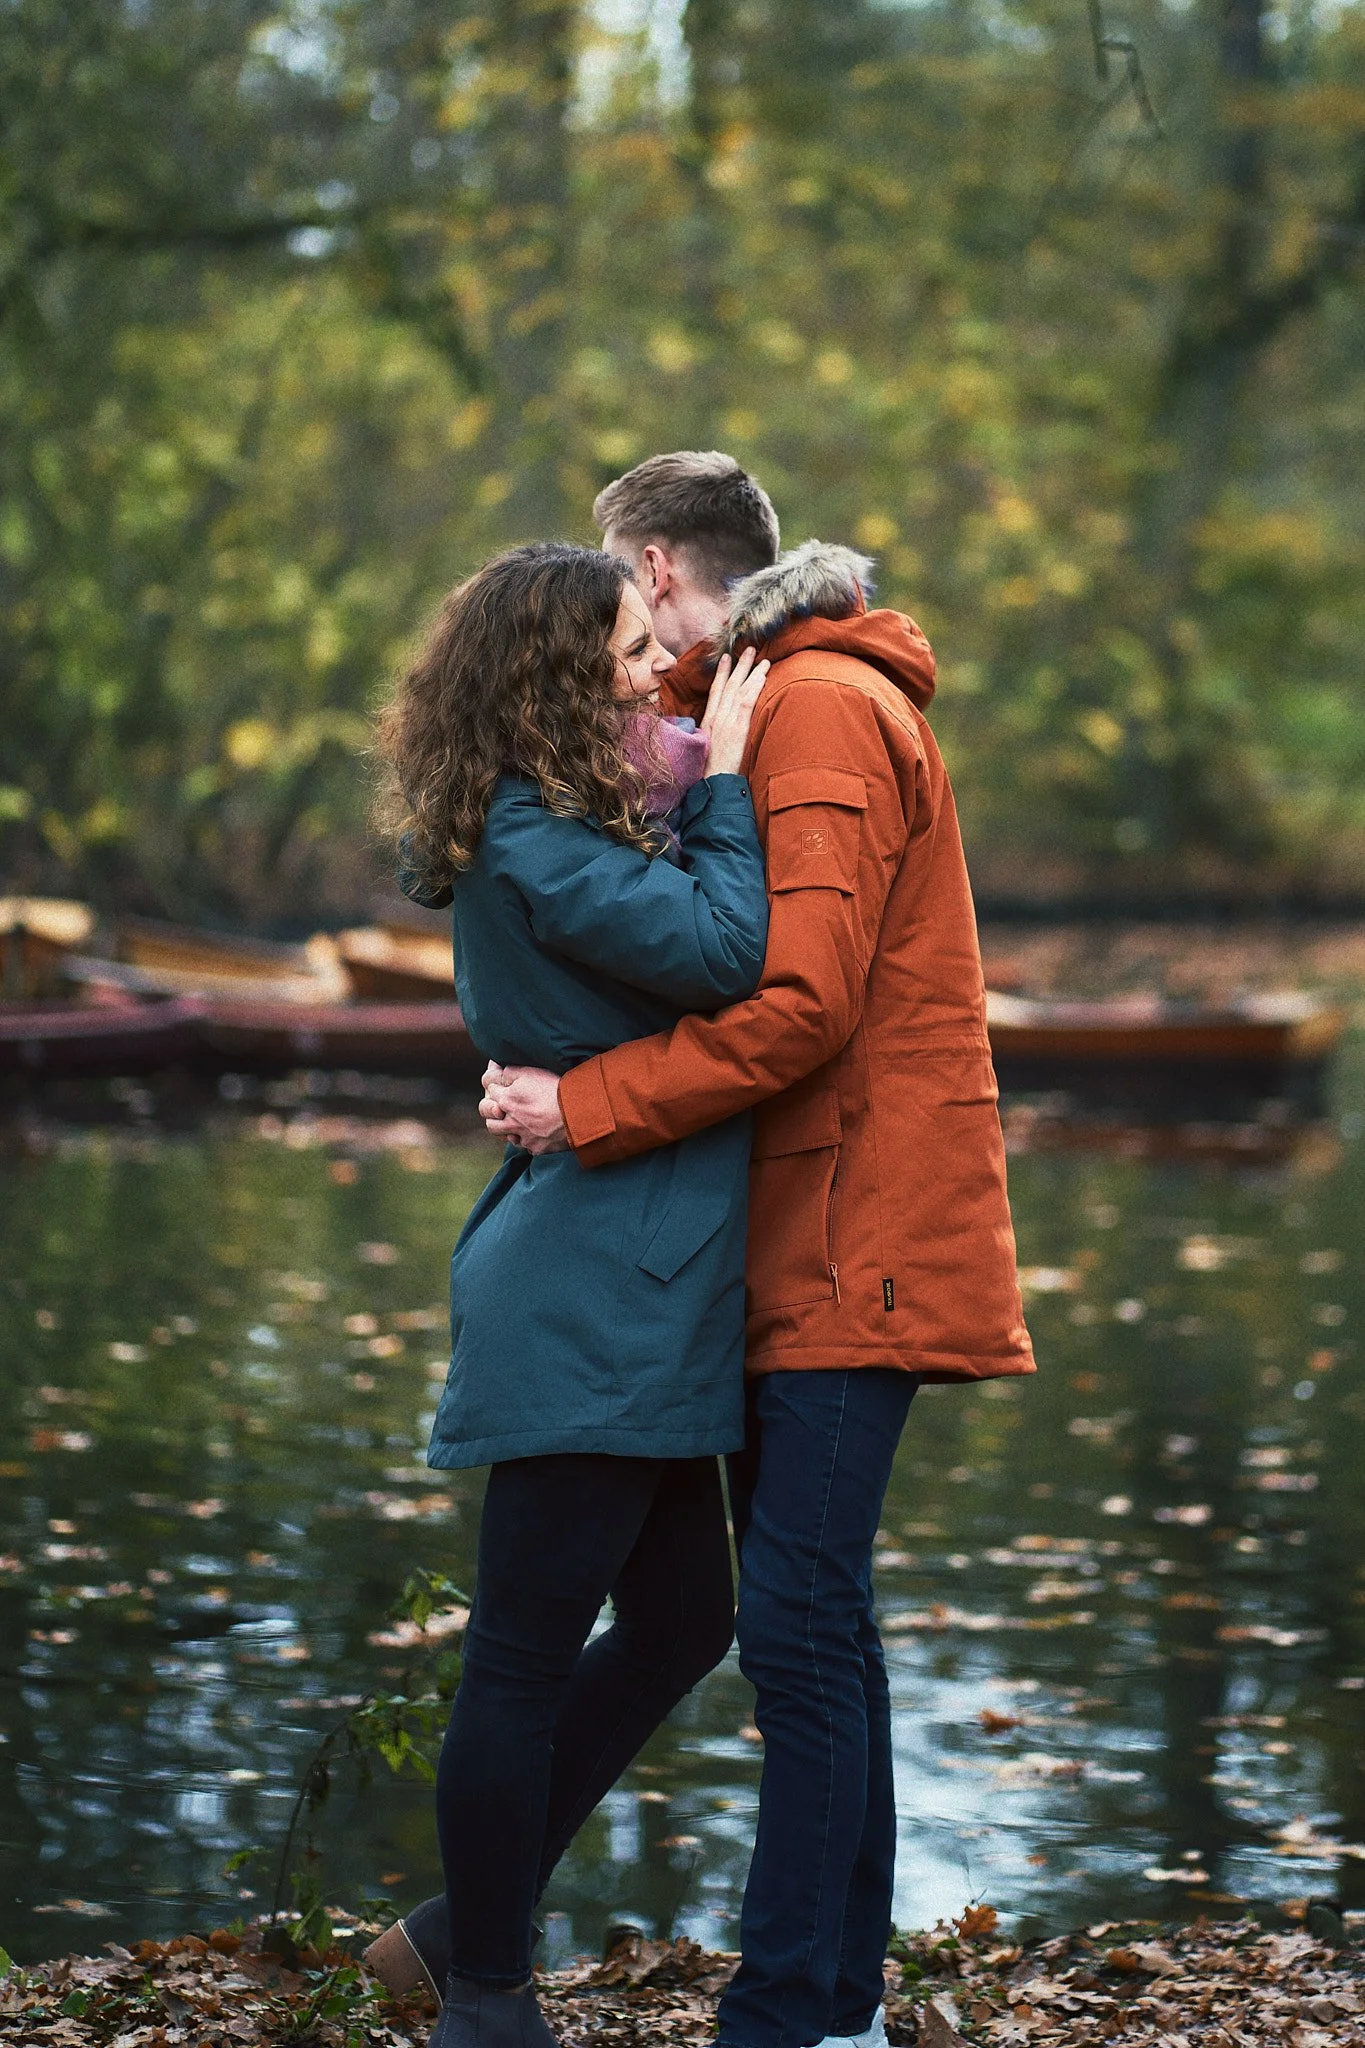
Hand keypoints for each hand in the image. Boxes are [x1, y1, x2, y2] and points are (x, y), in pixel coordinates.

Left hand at [480, 1062, 568, 1154]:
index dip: (493, 1082)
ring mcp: (522, 1136)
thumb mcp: (532, 1072)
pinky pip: (525, 1145)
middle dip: (490, 1108)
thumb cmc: (556, 1089)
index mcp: (507, 1099)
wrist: (577, 1113)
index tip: (499, 1080)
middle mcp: (510, 1119)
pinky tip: (534, 1132)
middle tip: (499, 1105)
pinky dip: (527, 1139)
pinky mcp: (535, 1148)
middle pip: (488, 1116)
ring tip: (512, 1122)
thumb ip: (510, 1072)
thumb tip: (498, 1071)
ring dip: (504, 1127)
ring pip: (502, 1134)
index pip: (489, 1087)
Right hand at [700, 644, 769, 776]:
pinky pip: (746, 702)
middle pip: (728, 685)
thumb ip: (714, 735)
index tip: (726, 658)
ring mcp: (725, 722)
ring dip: (750, 671)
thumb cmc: (709, 771)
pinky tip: (762, 676)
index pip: (715, 691)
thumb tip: (722, 730)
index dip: (721, 673)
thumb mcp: (706, 748)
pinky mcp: (736, 729)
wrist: (711, 784)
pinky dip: (754, 687)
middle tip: (748, 649)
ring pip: (738, 689)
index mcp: (707, 722)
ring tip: (761, 658)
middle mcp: (715, 717)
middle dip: (738, 665)